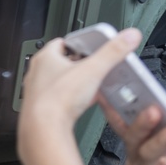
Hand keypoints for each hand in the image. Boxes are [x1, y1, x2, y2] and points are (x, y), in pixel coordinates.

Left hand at [20, 28, 142, 131]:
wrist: (44, 128)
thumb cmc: (58, 99)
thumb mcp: (93, 70)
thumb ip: (113, 52)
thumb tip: (128, 37)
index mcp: (45, 58)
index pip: (61, 43)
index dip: (77, 44)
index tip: (89, 47)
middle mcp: (37, 73)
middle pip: (60, 63)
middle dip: (77, 65)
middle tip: (91, 68)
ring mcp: (37, 91)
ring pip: (58, 82)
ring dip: (73, 83)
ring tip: (88, 86)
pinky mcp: (40, 108)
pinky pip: (57, 99)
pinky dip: (69, 99)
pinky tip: (81, 105)